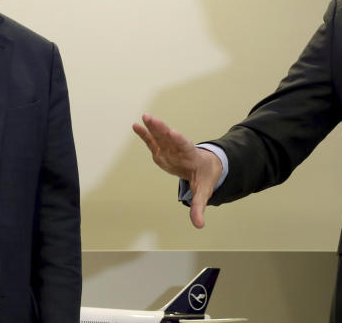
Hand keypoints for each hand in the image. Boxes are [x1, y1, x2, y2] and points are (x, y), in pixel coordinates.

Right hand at [132, 113, 222, 227]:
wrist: (206, 166)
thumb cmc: (204, 178)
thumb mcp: (203, 193)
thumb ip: (199, 207)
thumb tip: (199, 226)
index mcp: (191, 157)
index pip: (185, 147)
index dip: (180, 141)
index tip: (174, 133)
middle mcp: (180, 150)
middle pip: (170, 138)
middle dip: (162, 129)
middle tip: (153, 119)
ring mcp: (170, 148)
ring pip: (161, 136)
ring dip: (153, 127)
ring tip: (145, 117)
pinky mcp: (162, 150)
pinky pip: (153, 140)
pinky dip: (145, 133)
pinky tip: (136, 125)